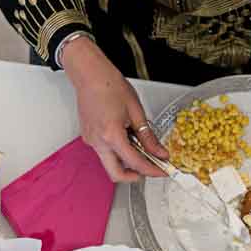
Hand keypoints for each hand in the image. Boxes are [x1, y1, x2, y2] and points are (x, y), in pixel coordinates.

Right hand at [61, 36, 163, 182]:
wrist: (90, 74)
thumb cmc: (109, 85)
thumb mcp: (136, 112)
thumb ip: (148, 137)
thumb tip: (159, 152)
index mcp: (111, 135)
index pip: (135, 163)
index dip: (152, 170)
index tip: (162, 171)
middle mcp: (98, 142)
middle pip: (116, 174)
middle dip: (135, 176)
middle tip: (150, 169)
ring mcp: (91, 141)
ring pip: (110, 163)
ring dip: (126, 162)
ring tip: (139, 146)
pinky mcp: (89, 138)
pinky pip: (104, 152)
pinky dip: (117, 151)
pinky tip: (126, 138)